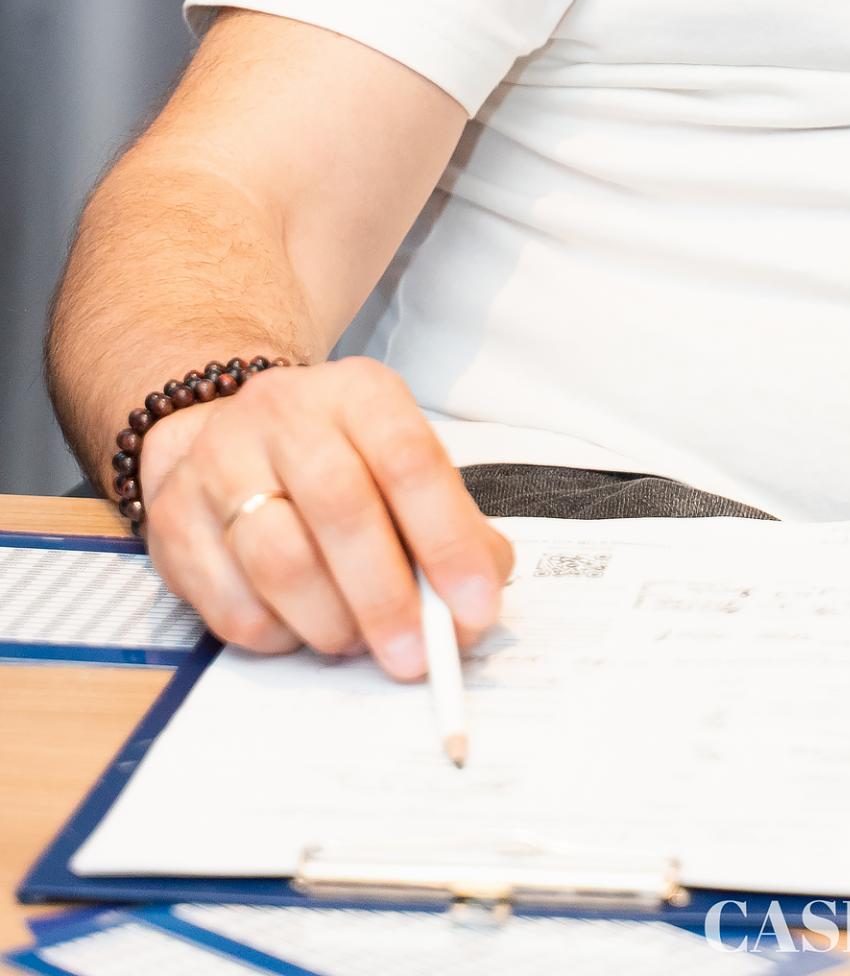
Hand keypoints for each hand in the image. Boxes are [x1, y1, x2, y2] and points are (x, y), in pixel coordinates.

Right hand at [138, 358, 512, 674]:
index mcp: (357, 393)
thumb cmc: (334, 461)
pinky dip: (279, 635)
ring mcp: (219, 464)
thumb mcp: (400, 463)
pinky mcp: (174, 523)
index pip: (410, 460)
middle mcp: (284, 414)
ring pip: (280, 560)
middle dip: (386, 596)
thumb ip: (450, 527)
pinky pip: (231, 605)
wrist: (216, 429)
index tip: (476, 606)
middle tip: (416, 655)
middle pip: (341, 509)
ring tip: (357, 642)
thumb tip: (475, 605)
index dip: (449, 540)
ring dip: (331, 622)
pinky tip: (300, 628)